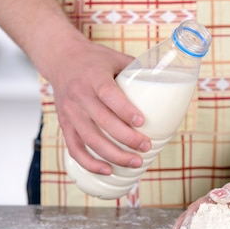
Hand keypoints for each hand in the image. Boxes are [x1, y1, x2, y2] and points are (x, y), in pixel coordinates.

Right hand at [48, 39, 151, 173]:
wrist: (60, 58)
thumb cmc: (94, 60)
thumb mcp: (115, 58)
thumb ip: (138, 70)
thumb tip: (169, 81)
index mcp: (94, 77)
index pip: (108, 95)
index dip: (125, 110)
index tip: (142, 122)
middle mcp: (80, 96)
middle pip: (102, 122)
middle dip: (127, 138)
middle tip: (146, 146)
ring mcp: (70, 112)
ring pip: (90, 139)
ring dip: (113, 155)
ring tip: (135, 162)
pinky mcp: (64, 124)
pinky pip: (74, 148)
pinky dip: (89, 163)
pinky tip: (107, 170)